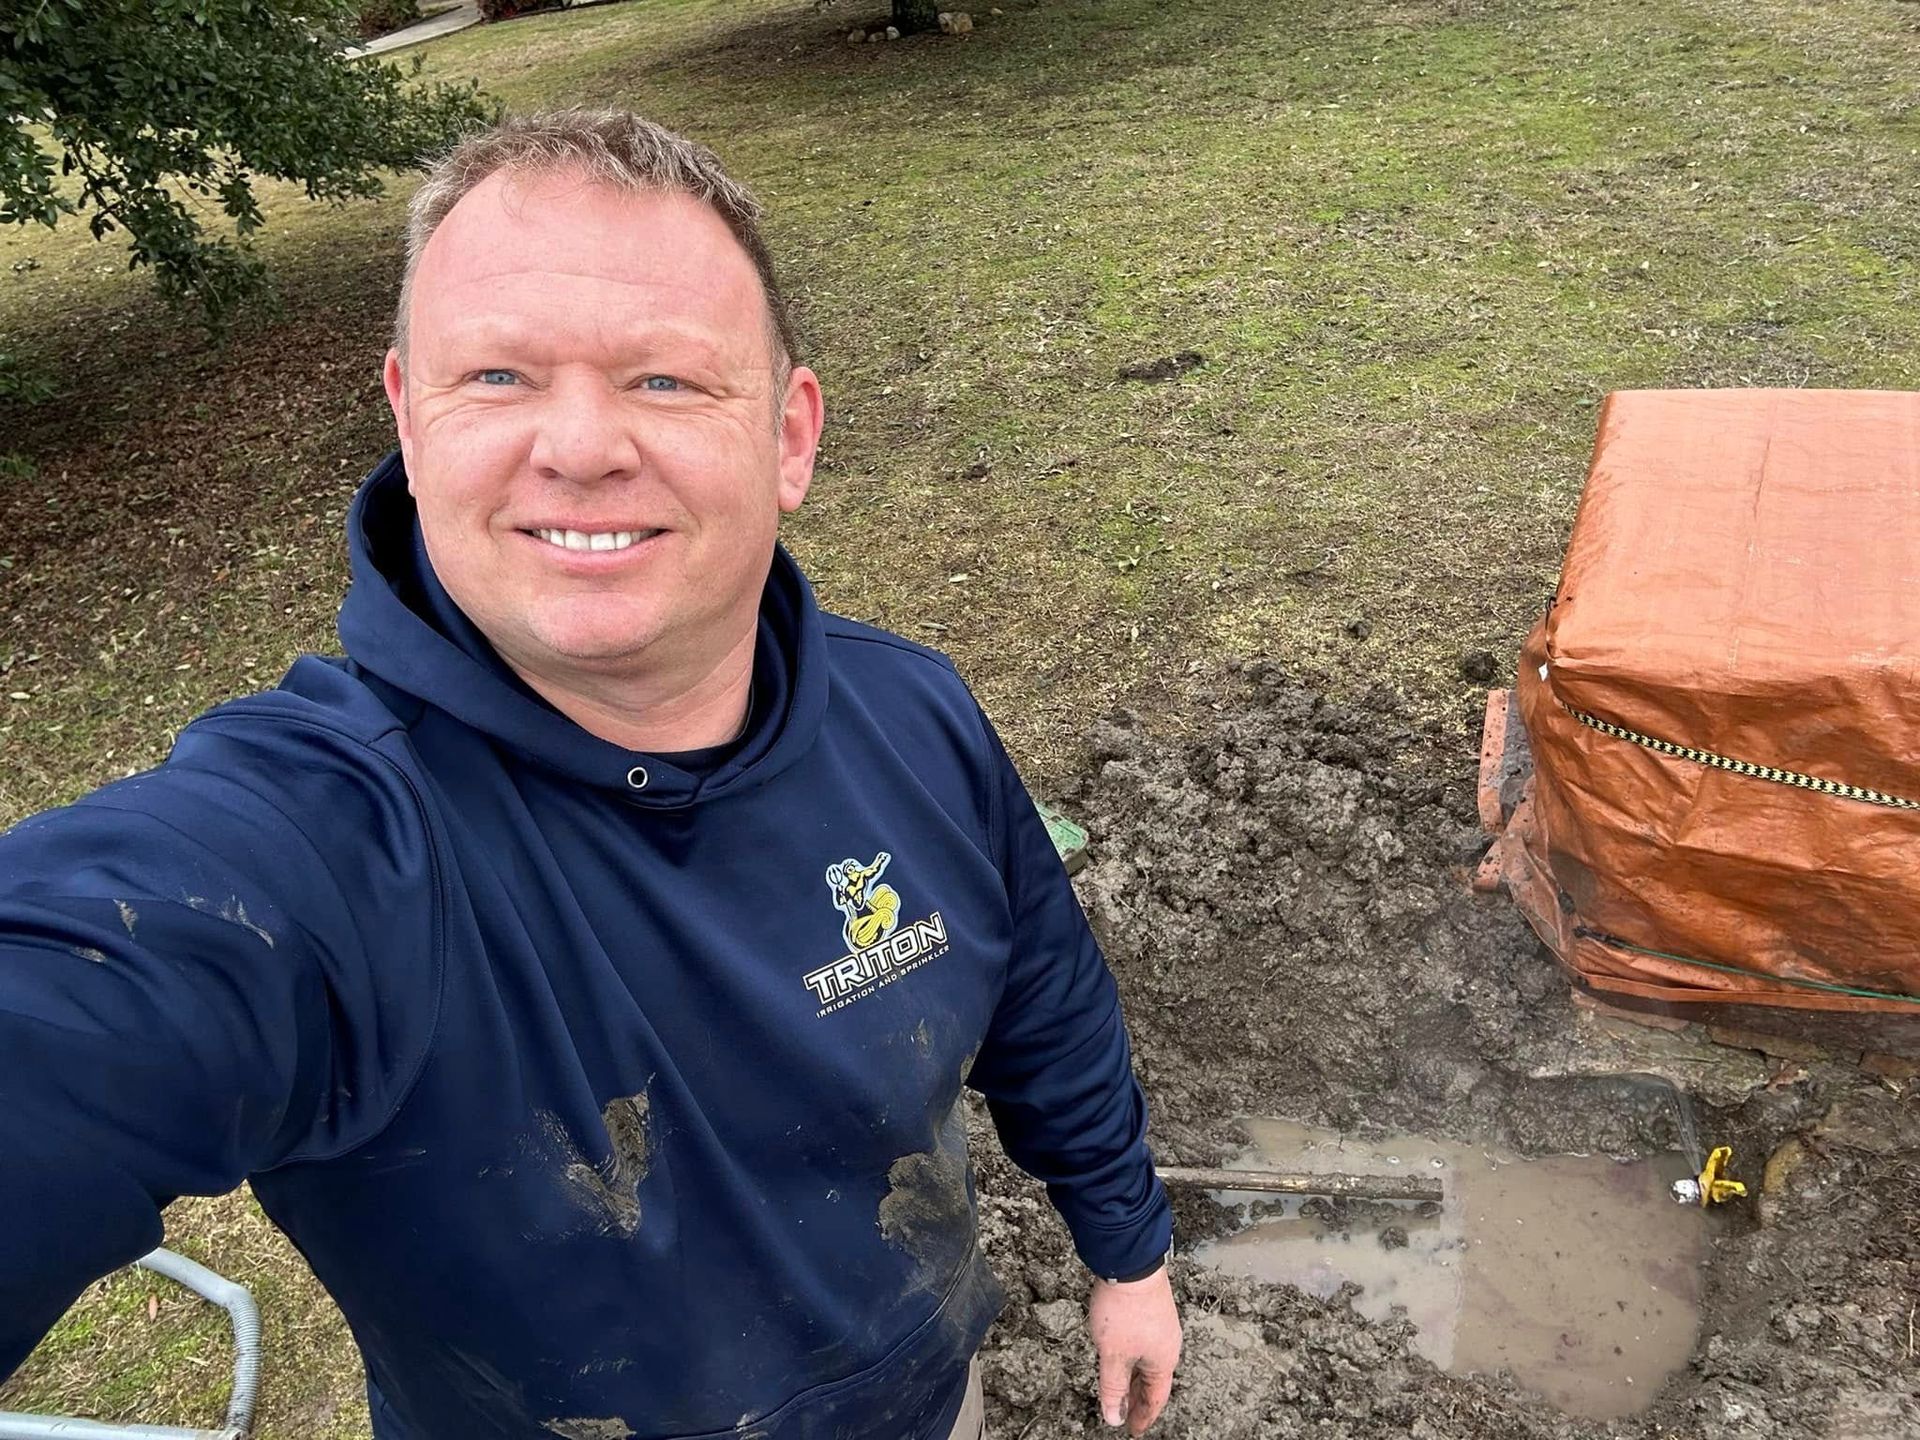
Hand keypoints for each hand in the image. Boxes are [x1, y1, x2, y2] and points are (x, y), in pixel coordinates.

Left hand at [1087, 1266, 1181, 1433]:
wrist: (1130, 1264)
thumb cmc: (1124, 1308)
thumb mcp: (1112, 1355)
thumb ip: (1112, 1388)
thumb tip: (1114, 1417)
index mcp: (1163, 1360)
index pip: (1155, 1399)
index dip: (1143, 1416)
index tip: (1134, 1429)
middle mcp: (1167, 1344)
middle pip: (1153, 1381)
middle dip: (1137, 1398)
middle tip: (1124, 1412)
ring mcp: (1161, 1326)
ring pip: (1148, 1361)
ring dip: (1134, 1377)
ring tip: (1119, 1386)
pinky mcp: (1152, 1310)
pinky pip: (1145, 1344)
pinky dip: (1133, 1357)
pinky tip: (1120, 1353)